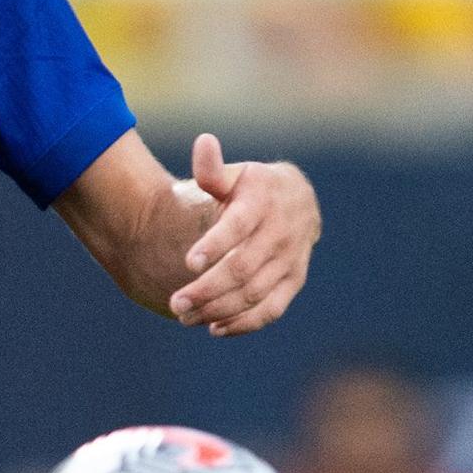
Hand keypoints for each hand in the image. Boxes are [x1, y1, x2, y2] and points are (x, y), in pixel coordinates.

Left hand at [165, 134, 317, 337]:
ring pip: (254, 293)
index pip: (239, 226)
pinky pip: (272, 310)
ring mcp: (291, 259)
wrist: (297, 201)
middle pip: (243, 268)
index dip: (215, 245)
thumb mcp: (235, 174)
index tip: (188, 262)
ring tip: (184, 317)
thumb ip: (213, 169)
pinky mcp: (294, 281)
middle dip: (207, 289)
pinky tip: (214, 328)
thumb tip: (203, 144)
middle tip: (175, 304)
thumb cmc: (252, 188)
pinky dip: (244, 323)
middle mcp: (282, 232)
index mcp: (264, 200)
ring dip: (218, 309)